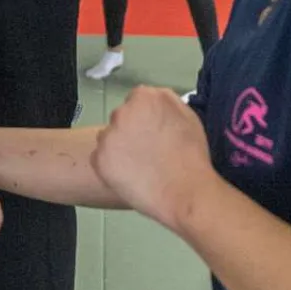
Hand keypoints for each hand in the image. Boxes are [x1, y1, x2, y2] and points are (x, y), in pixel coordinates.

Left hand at [91, 87, 214, 230]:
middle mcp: (121, 112)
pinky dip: (111, 167)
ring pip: (109, 139)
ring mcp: (108, 136)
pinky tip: (131, 177)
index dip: (146, 118)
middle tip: (148, 151)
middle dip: (131, 131)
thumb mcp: (187, 116)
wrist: (185, 192)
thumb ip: (166, 102)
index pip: (137, 100)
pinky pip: (101, 159)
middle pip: (121, 118)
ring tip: (140, 167)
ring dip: (119, 148)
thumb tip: (155, 105)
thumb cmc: (191, 156)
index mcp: (145, 97)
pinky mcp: (99, 159)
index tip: (153, 132)